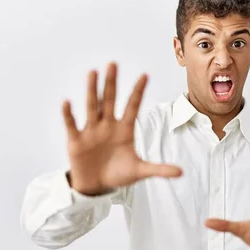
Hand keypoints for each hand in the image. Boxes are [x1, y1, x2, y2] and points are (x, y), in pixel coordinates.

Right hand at [62, 62, 182, 194]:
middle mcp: (107, 125)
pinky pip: (72, 124)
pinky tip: (67, 101)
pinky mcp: (76, 140)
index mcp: (124, 130)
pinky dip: (69, 114)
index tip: (145, 75)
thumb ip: (159, 169)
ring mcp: (91, 131)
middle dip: (112, 83)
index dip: (138, 92)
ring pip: (92, 106)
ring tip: (93, 72)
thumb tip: (181, 172)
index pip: (132, 106)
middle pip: (110, 100)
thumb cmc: (118, 174)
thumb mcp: (139, 171)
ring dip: (92, 90)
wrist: (96, 186)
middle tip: (114, 63)